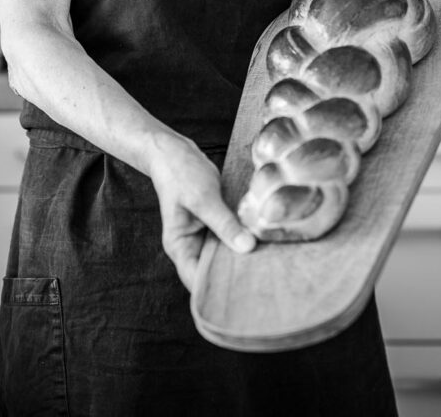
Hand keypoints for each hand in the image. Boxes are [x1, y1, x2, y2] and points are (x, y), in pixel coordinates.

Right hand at [148, 136, 255, 292]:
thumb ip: (224, 223)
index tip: (246, 289)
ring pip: (225, 253)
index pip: (198, 280)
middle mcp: (191, 246)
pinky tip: (261, 237)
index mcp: (180, 246)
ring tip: (267, 259)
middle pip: (214, 270)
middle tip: (263, 275)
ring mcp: (204, 234)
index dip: (219, 288)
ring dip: (242, 253)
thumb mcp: (202, 198)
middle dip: (235, 272)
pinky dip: (243, 236)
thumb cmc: (179, 173)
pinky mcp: (215, 222)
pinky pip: (231, 236)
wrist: (173, 150)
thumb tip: (247, 247)